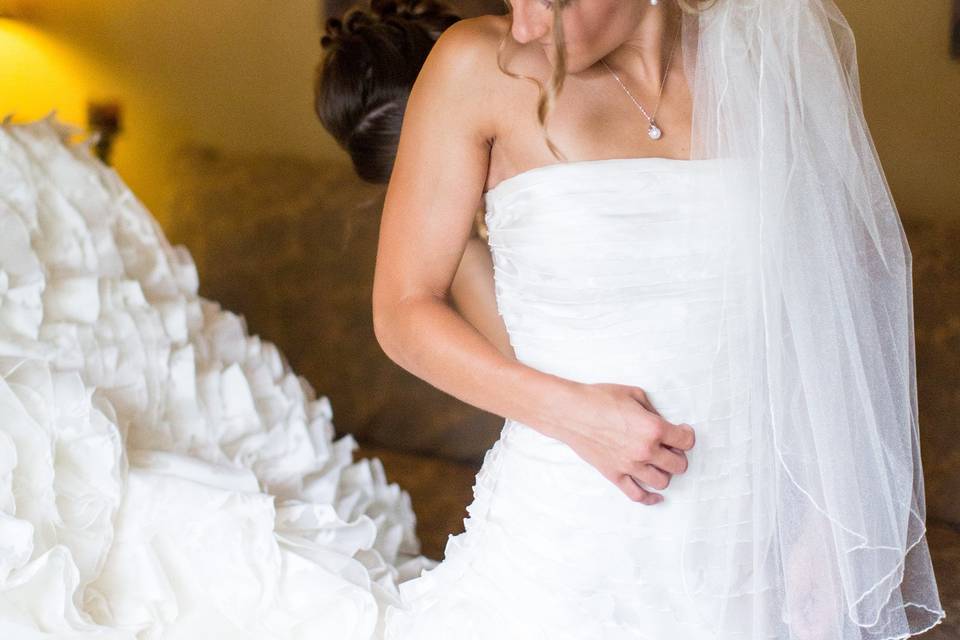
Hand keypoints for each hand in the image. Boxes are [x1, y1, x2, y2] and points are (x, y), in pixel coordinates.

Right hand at [555, 382, 695, 504]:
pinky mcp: (615, 475)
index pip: (686, 440)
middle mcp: (645, 451)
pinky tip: (656, 495)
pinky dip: (650, 498)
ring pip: (662, 482)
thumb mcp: (634, 394)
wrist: (570, 412)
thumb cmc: (599, 398)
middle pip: (678, 465)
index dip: (687, 435)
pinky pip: (638, 495)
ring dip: (665, 473)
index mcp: (653, 428)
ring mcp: (630, 466)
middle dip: (678, 455)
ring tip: (659, 463)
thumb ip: (653, 410)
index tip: (682, 431)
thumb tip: (661, 421)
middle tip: (671, 447)